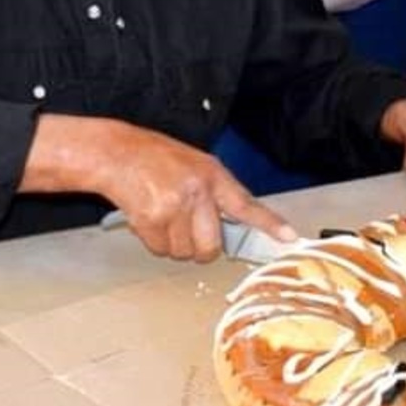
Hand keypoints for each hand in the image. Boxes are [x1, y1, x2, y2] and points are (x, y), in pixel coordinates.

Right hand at [93, 123, 294, 262]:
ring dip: (173, 243)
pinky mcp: (151, 219)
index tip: (289, 238)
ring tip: (161, 215)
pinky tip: (147, 218)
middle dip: (200, 248)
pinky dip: (153, 241)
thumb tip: (227, 225)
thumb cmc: (153, 158)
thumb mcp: (193, 164)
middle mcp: (197, 191)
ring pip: (183, 251)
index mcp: (211, 175)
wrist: (116, 153)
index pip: (245, 204)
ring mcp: (174, 206)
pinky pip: (160, 249)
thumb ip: (212, 191)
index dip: (269, 223)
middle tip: (187, 233)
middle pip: (211, 245)